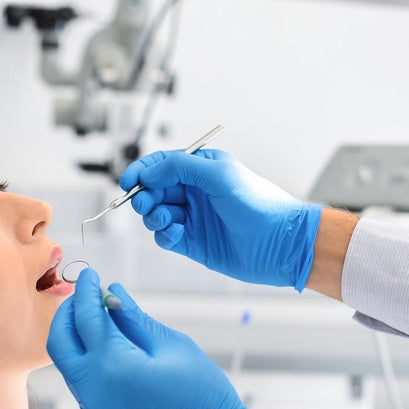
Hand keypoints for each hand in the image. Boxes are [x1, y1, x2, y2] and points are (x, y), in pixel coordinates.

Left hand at [47, 267, 258, 408]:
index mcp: (111, 366)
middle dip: (67, 314)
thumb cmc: (203, 398)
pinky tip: (112, 355)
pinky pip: (83, 387)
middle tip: (86, 298)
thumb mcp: (173, 347)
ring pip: (68, 366)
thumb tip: (113, 294)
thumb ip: (135, 319)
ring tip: (102, 323)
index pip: (86, 316)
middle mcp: (92, 390)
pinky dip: (89, 364)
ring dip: (77, 340)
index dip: (87, 290)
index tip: (91, 275)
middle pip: (59, 341)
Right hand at [119, 149, 322, 290]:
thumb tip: (149, 173)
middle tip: (143, 203)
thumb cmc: (259, 204)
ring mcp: (194, 218)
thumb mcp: (218, 174)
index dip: (142, 172)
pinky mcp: (193, 243)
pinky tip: (174, 234)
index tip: (128, 182)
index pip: (162, 164)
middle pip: (154, 190)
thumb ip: (179, 167)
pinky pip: (165, 237)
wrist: (280, 244)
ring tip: (163, 219)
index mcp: (202, 169)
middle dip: (144, 196)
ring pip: (157, 214)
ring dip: (153, 216)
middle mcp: (196, 192)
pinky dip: (163, 235)